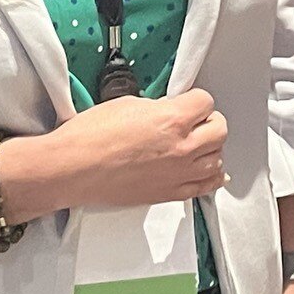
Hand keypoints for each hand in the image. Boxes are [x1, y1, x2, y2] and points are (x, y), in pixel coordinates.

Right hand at [42, 89, 228, 209]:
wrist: (72, 169)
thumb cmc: (90, 138)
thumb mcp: (127, 105)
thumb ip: (157, 108)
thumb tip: (167, 111)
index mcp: (172, 120)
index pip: (206, 102)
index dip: (196, 100)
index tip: (188, 103)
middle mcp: (182, 148)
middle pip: (220, 130)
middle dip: (209, 121)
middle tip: (196, 121)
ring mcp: (178, 174)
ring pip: (218, 159)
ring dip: (210, 149)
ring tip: (196, 145)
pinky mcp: (170, 194)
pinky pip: (207, 186)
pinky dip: (211, 177)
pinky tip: (208, 170)